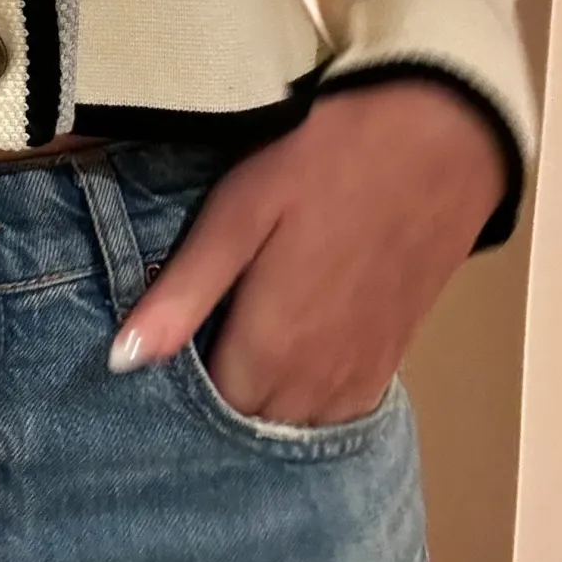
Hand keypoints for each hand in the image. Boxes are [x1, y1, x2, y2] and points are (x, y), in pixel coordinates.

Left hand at [109, 80, 506, 424]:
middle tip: (207, 329)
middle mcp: (318, 381)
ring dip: (270, 398)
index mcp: (271, 349)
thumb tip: (121, 361)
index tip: (176, 333)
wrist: (440, 139)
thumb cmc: (323, 163)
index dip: (183, 377)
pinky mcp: (395, 358)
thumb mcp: (238, 213)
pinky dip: (313, 396)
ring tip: (249, 338)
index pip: (208, 409)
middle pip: (251, 421)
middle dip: (224, 390)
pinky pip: (342, 411)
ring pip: (297, 422)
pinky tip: (298, 350)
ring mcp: (363, 375)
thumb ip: (183, 294)